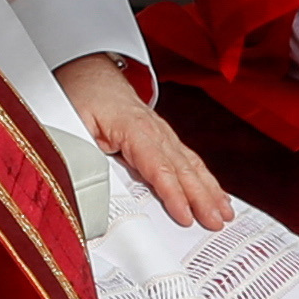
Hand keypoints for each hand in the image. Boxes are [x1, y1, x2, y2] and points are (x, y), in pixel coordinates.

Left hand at [54, 54, 230, 229]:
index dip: (173, 194)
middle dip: (202, 198)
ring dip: (210, 190)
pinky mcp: (162, 137)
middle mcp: (154, 130)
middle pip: (182, 169)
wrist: (88, 75)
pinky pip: (188, 160)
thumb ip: (84, 155)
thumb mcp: (73, 124)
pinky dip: (204, 179)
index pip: (159, 167)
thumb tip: (92, 184)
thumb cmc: (81, 96)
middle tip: (217, 223)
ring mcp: (162, 133)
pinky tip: (215, 193)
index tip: (185, 216)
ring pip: (191, 165)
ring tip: (225, 213)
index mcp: (133, 128)